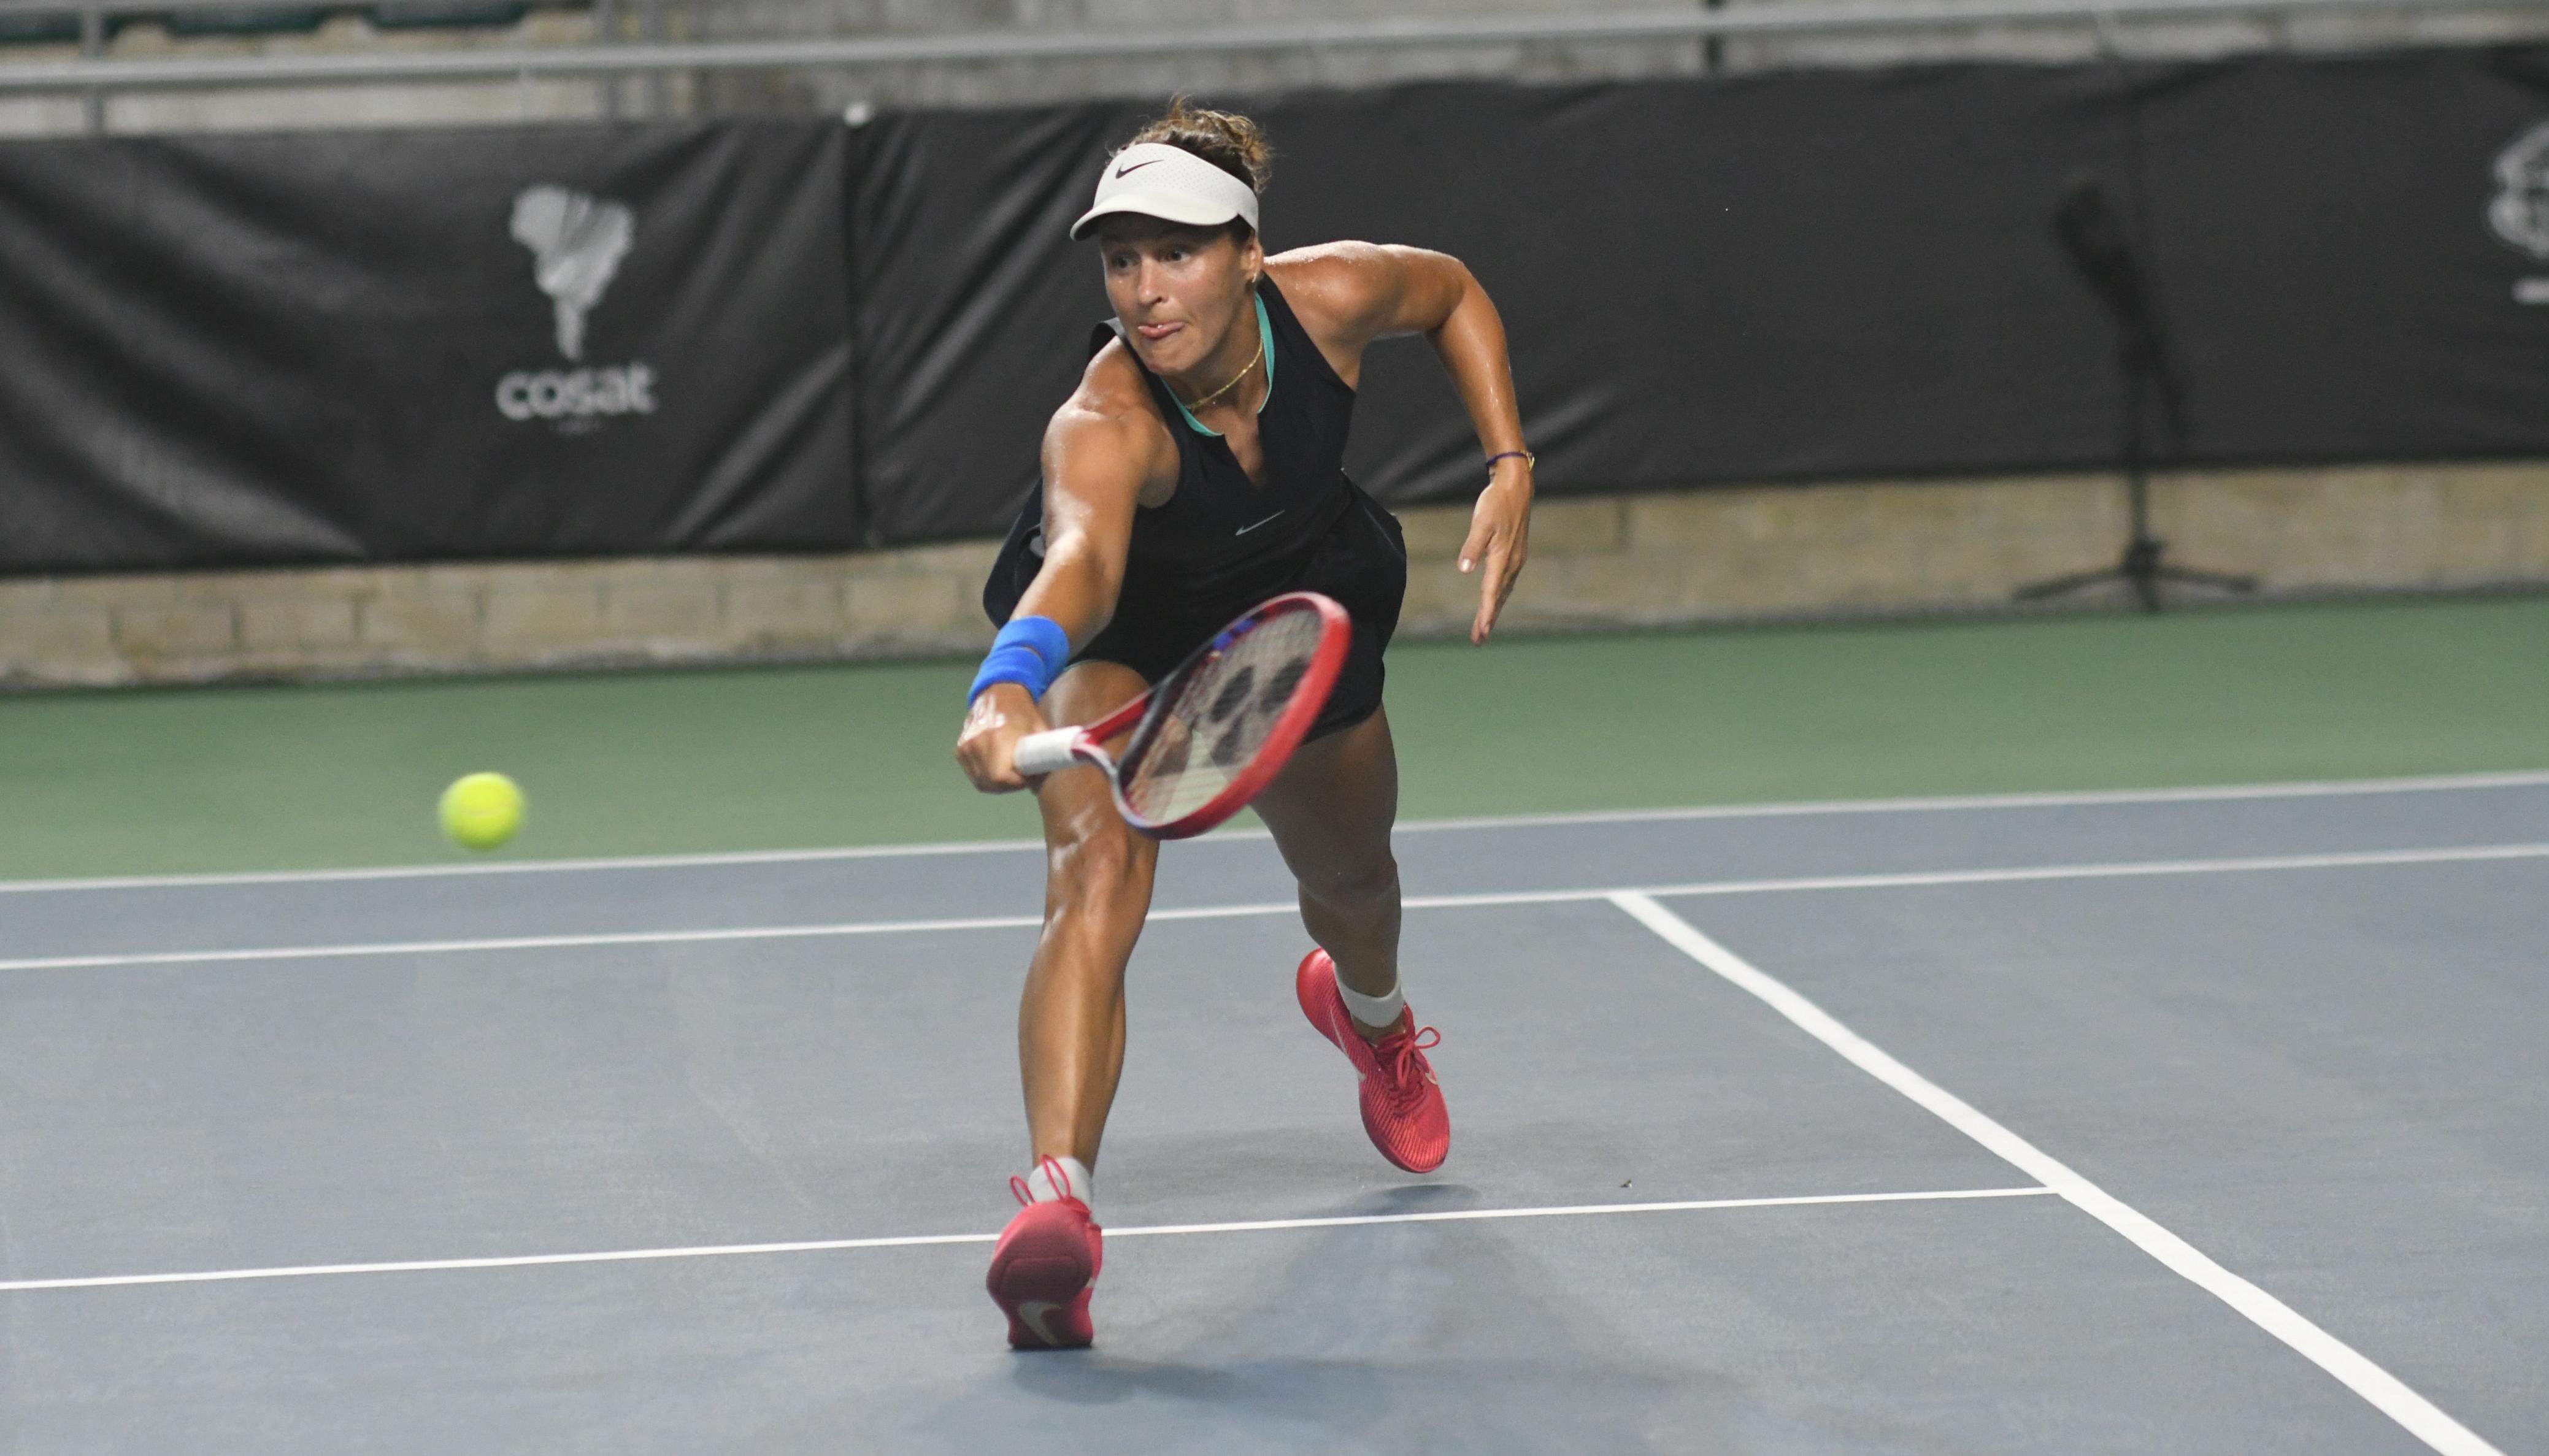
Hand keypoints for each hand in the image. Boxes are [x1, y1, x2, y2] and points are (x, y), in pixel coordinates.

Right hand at [954, 682, 1050, 792]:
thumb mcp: (1040, 730)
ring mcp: (965, 747)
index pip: (1001, 778)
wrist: (999, 693)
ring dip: (998, 783)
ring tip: (1011, 772)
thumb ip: (1043, 755)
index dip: (1017, 782)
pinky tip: (998, 767)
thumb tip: (1043, 777)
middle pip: (991, 783)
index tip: (1028, 777)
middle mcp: (977, 743)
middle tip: (1022, 776)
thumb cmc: (1024, 712)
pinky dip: (986, 777)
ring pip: (981, 782)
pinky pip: (974, 775)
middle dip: (1009, 785)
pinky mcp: (959, 750)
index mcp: (997, 738)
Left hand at [1457, 460, 1532, 643]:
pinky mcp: (1515, 553)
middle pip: (1498, 597)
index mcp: (1502, 558)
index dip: (1485, 614)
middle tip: (1478, 639)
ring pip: (1504, 590)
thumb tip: (1464, 569)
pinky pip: (1507, 581)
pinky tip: (1495, 597)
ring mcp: (1515, 558)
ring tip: (1485, 626)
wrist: (1516, 487)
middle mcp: (1512, 562)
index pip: (1491, 592)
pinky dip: (1499, 594)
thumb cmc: (1496, 503)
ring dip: (1494, 609)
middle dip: (1488, 619)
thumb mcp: (1481, 522)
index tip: (1479, 632)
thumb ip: (1472, 546)